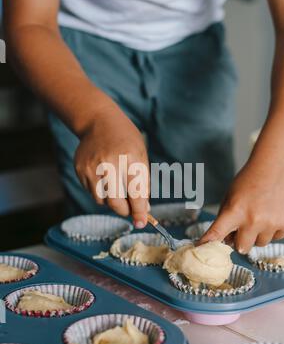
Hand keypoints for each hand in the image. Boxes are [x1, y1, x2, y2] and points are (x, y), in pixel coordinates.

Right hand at [74, 101, 149, 227]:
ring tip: (116, 185)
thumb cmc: (126, 140)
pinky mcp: (80, 170)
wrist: (98, 121)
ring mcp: (91, 167)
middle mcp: (108, 163)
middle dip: (125, 210)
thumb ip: (142, 183)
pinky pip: (92, 192)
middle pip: (116, 203)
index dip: (139, 211)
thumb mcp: (140, 156)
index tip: (142, 222)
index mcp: (129, 158)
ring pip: (102, 201)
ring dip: (112, 200)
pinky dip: (101, 191)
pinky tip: (104, 176)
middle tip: (130, 209)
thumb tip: (143, 210)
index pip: (135, 193)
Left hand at [198, 160, 283, 252]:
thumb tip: (225, 240)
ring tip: (260, 215)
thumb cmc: (250, 180)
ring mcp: (271, 224)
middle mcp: (253, 220)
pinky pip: (276, 238)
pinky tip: (272, 213)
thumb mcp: (231, 196)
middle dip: (240, 240)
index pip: (217, 233)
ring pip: (260, 243)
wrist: (277, 166)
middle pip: (241, 248)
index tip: (200, 250)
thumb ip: (226, 218)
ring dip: (257, 235)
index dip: (207, 243)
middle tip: (243, 227)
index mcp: (235, 211)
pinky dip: (273, 230)